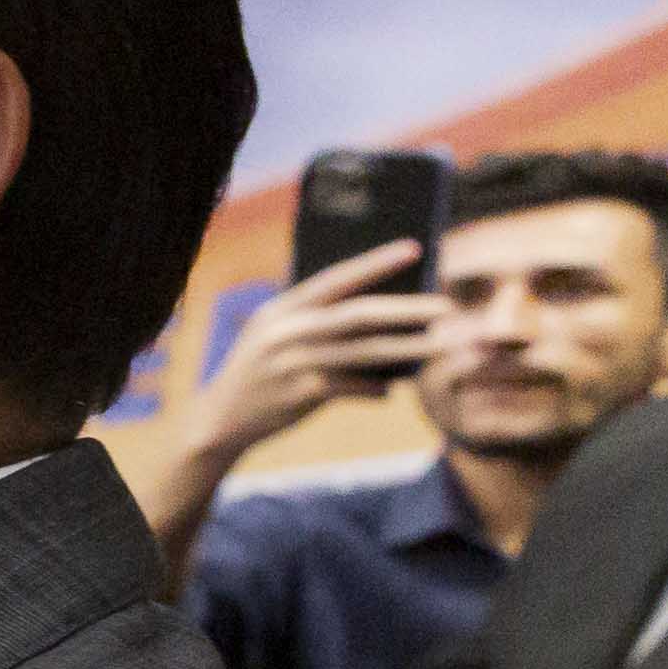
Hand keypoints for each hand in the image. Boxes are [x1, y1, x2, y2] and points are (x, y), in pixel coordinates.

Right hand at [195, 246, 447, 452]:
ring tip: (442, 345)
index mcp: (282, 309)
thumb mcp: (275, 336)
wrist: (220, 419)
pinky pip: (349, 387)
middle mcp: (286, 330)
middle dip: (407, 309)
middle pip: (358, 315)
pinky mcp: (297, 393)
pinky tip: (390, 392)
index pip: (336, 278)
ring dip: (409, 348)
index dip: (376, 263)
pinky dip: (373, 389)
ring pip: (364, 352)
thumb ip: (314, 321)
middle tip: (447, 307)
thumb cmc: (260, 373)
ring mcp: (291, 362)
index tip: (415, 249)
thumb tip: (377, 314)